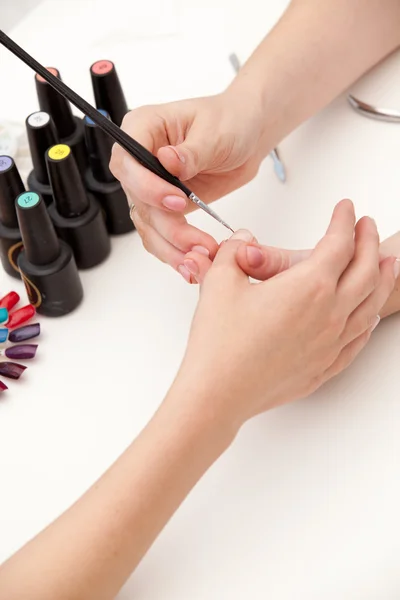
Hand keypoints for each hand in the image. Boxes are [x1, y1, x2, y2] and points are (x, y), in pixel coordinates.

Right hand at [109, 91, 265, 281]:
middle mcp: (139, 159)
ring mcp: (150, 185)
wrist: (248, 138)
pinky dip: (174, 250)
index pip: (127, 161)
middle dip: (166, 225)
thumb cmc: (230, 121)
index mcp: (143, 128)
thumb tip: (168, 160)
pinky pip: (160, 233)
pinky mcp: (164, 207)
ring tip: (199, 258)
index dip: (147, 186)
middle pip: (137, 199)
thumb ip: (192, 151)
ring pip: (147, 224)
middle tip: (196, 242)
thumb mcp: (215, 131)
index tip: (177, 201)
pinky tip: (192, 261)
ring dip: (171, 245)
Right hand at [174, 200, 397, 429]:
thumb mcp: (219, 282)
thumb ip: (234, 251)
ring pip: (371, 304)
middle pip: (366, 270)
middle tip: (367, 226)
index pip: (338, 243)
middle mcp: (329, 313)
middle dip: (369, 242)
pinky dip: (369, 318)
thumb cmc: (220, 342)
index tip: (345, 208)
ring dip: (383, 278)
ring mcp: (331, 343)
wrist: (218, 393)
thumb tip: (243, 240)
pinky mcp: (324, 366)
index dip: (344, 220)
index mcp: (308, 286)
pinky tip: (368, 314)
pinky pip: (359, 338)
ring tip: (387, 263)